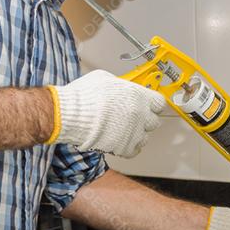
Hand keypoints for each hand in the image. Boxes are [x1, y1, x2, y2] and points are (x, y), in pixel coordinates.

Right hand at [48, 70, 166, 156]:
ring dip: (136, 135)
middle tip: (131, 118)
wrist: (70, 115)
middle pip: (154, 122)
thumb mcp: (106, 79)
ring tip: (122, 130)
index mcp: (139, 97)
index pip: (159, 103)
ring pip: (145, 138)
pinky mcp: (124, 148)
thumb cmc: (84, 96)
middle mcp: (141, 116)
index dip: (152, 105)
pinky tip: (118, 140)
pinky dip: (128, 147)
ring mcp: (134, 133)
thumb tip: (123, 88)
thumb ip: (121, 86)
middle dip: (144, 120)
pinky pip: (134, 150)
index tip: (148, 106)